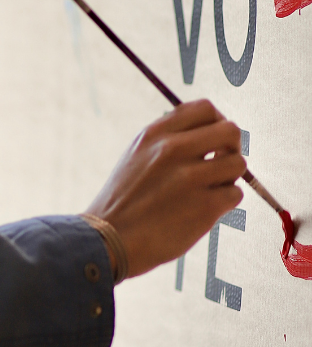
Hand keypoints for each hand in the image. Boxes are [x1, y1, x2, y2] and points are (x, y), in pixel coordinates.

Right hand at [85, 100, 245, 279]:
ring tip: (210, 188)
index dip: (216, 122)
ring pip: (238, 163)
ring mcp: (190, 178)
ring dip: (229, 177)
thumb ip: (166, 140)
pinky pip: (235, 194)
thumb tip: (205, 132)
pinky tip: (205, 208)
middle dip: (231, 146)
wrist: (109, 238)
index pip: (204, 108)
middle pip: (230, 130)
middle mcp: (172, 149)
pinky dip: (225, 202)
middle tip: (220, 162)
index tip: (213, 139)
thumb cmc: (124, 199)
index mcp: (154, 133)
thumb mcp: (136, 155)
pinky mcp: (205, 207)